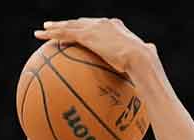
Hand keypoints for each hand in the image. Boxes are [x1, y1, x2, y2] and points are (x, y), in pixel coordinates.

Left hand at [34, 17, 155, 74]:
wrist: (140, 59)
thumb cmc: (144, 63)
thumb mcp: (145, 55)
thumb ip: (146, 51)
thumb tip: (152, 52)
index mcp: (116, 26)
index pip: (96, 25)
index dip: (85, 26)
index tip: (78, 29)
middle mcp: (103, 23)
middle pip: (80, 22)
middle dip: (66, 24)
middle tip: (54, 26)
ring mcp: (95, 28)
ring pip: (69, 26)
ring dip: (54, 28)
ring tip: (42, 30)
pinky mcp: (88, 35)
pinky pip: (66, 34)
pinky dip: (54, 34)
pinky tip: (43, 38)